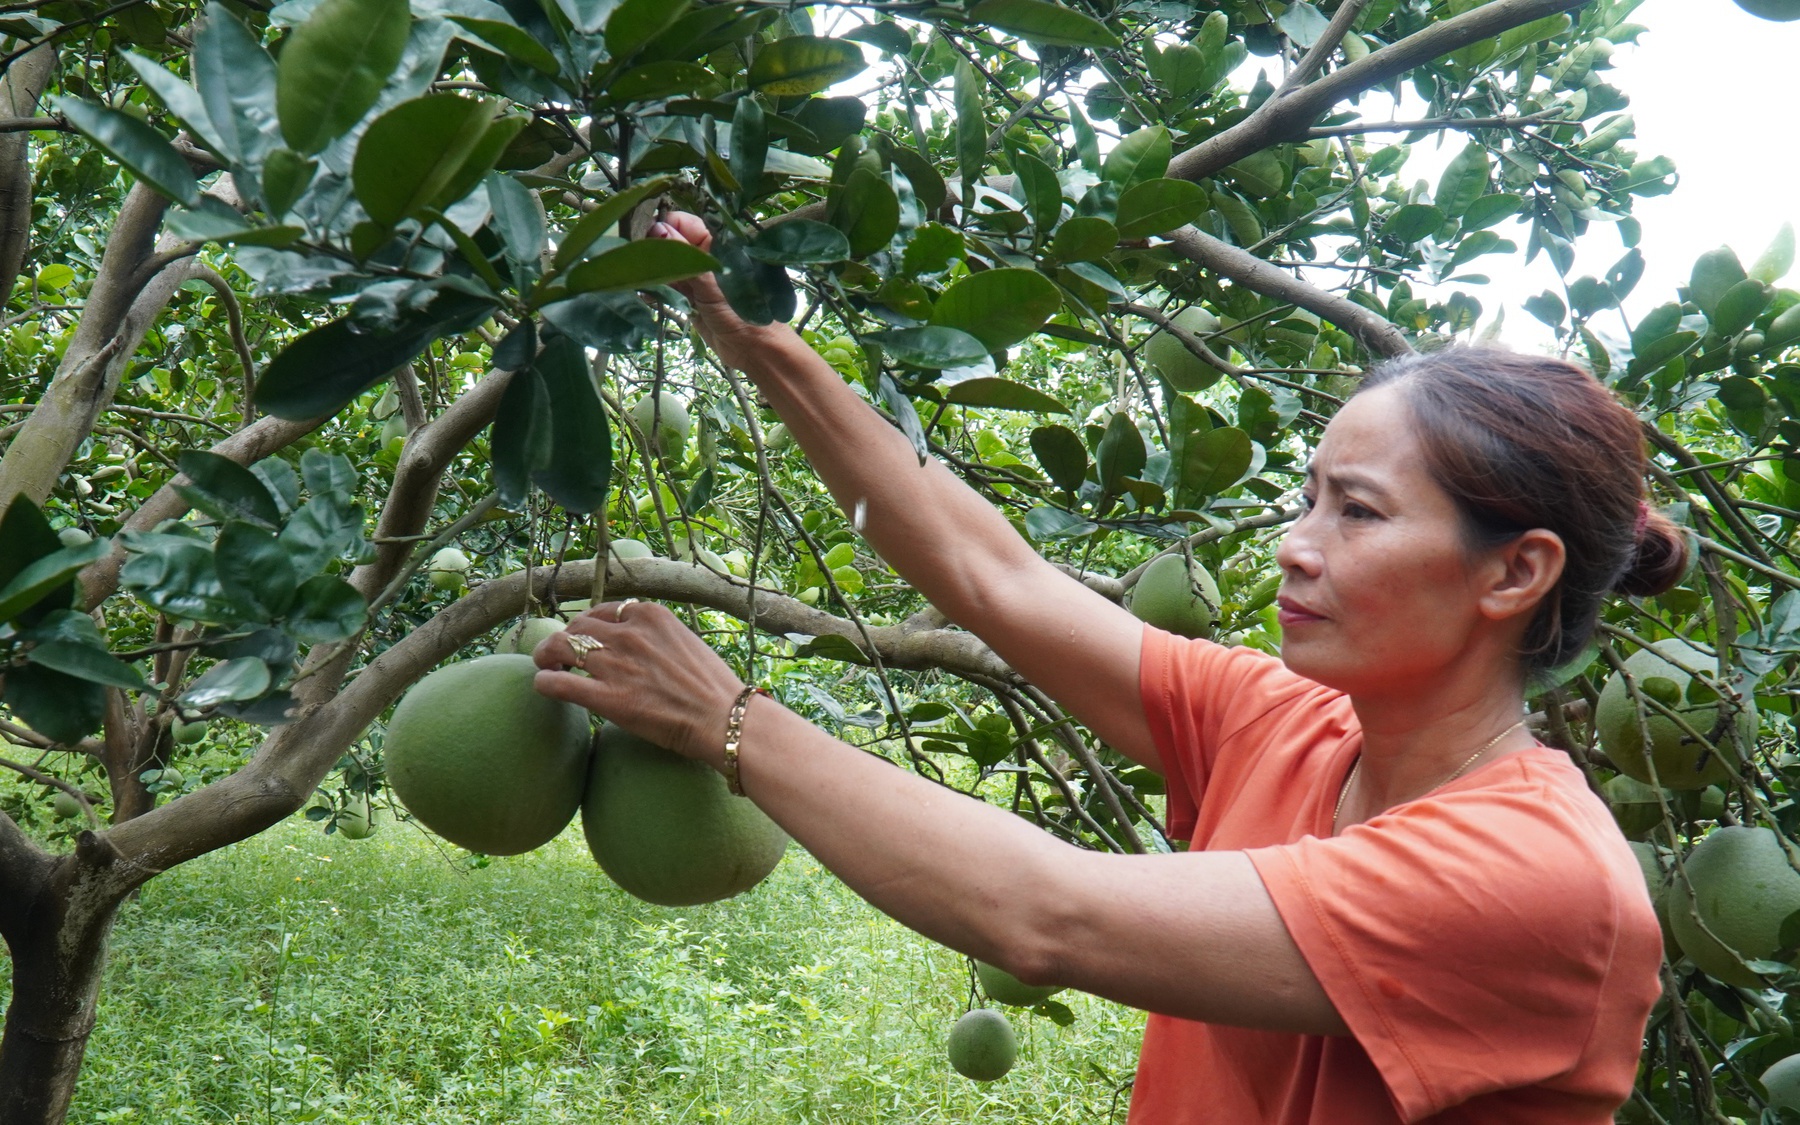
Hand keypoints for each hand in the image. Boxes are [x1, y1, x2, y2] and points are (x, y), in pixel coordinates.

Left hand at [531, 600, 745, 766]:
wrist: (724, 718)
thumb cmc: (712, 687)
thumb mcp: (685, 642)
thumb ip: (656, 637)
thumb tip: (634, 644)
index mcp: (650, 615)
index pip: (602, 612)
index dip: (588, 626)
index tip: (585, 640)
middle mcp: (629, 634)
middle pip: (576, 626)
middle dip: (565, 640)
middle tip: (560, 656)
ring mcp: (616, 664)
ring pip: (559, 648)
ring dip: (547, 657)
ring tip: (547, 667)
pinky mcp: (607, 698)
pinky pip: (557, 683)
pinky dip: (544, 682)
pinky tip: (546, 687)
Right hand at [650, 212, 794, 372]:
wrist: (754, 351)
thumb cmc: (742, 315)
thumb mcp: (711, 285)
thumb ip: (685, 258)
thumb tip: (658, 229)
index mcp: (716, 243)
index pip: (681, 222)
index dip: (661, 226)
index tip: (642, 238)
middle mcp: (705, 256)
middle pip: (670, 242)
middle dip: (652, 250)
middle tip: (637, 262)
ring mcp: (696, 277)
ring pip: (666, 264)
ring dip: (652, 271)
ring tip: (639, 279)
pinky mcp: (690, 297)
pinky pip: (667, 285)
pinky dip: (655, 288)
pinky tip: (645, 294)